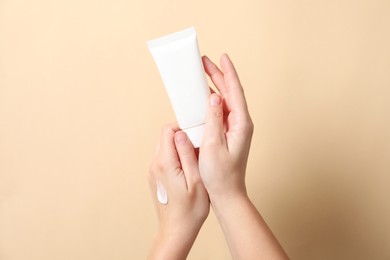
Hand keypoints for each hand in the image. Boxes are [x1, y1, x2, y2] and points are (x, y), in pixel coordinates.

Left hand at [148, 124, 209, 259]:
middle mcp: (155, 165)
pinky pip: (164, 159)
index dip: (183, 127)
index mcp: (165, 163)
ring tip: (194, 158)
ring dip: (179, 148)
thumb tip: (181, 134)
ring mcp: (153, 171)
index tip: (197, 134)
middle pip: (165, 137)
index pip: (168, 130)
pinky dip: (175, 157)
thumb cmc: (190, 209)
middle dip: (182, 136)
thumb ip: (187, 154)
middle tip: (198, 146)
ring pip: (164, 147)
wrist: (177, 230)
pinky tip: (187, 169)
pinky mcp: (155, 177)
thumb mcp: (196, 180)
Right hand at [199, 53, 253, 201]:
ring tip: (203, 74)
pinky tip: (204, 97)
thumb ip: (214, 119)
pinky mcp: (228, 134)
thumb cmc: (221, 174)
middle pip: (230, 93)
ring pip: (225, 101)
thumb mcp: (213, 145)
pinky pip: (220, 111)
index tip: (222, 57)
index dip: (228, 73)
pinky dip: (212, 101)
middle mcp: (241, 123)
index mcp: (241, 124)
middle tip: (205, 61)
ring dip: (215, 86)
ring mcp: (235, 128)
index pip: (235, 91)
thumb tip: (214, 97)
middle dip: (218, 75)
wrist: (227, 194)